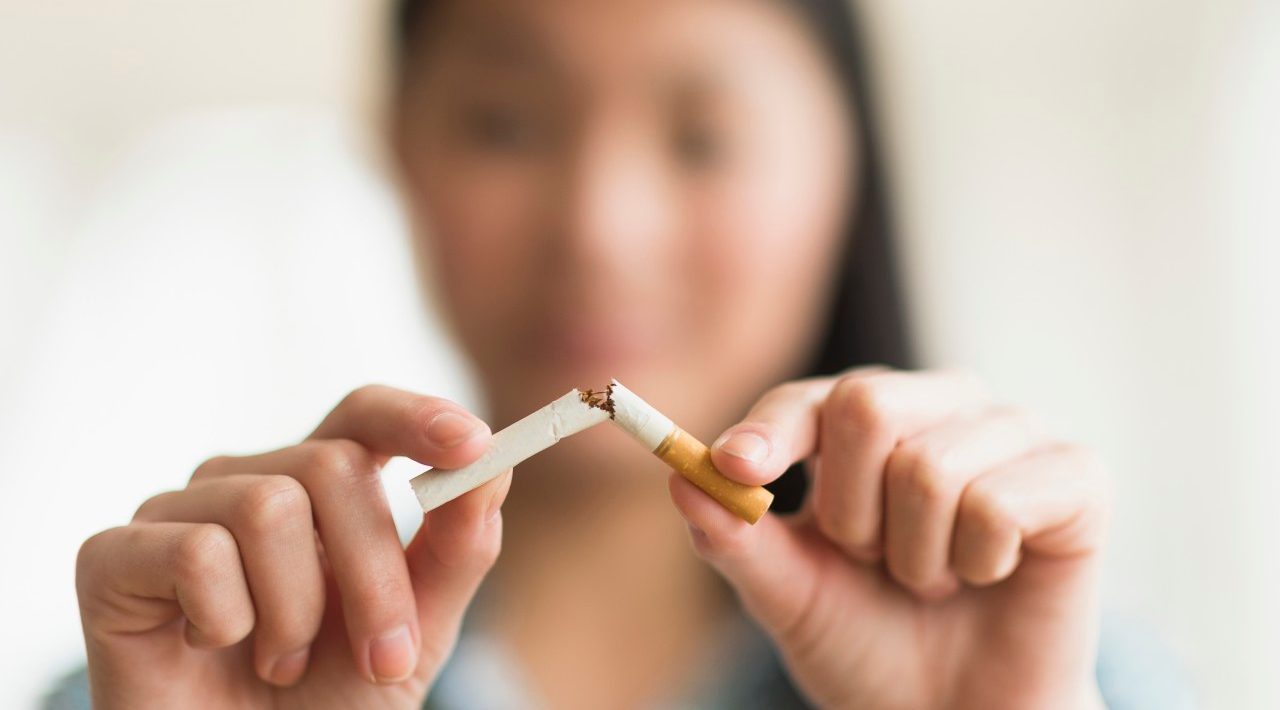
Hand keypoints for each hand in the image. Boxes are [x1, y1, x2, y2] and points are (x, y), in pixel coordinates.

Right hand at [76, 385, 508, 709]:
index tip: (472, 443)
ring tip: (282, 662)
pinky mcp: (113, 556)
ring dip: (298, 612)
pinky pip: (196, 554)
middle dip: (375, 573)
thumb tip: (494, 466)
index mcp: (319, 487)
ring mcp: (178, 513)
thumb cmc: (326, 701)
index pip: (364, 415)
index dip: (416, 417)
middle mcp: (247, 482)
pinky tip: (212, 649)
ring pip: (268, 507)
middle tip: (385, 656)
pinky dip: (226, 621)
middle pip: (333, 465)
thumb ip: (456, 551)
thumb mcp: (414, 632)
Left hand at [670, 368, 1111, 709]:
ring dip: (915, 556)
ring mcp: (1013, 433)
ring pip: (930, 467)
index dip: (771, 431)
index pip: (812, 399)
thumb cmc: (871, 643)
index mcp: (870, 421)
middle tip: (875, 562)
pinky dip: (977, 563)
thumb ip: (736, 538)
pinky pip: (998, 501)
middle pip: (868, 405)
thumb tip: (681, 476)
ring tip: (933, 582)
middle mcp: (943, 407)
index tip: (735, 468)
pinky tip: (990, 577)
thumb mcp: (789, 595)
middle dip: (851, 514)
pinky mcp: (1076, 476)